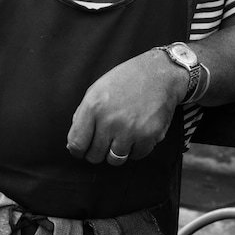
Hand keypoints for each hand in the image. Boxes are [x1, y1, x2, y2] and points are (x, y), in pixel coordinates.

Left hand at [66, 50, 185, 164]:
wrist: (160, 74)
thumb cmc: (126, 80)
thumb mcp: (96, 89)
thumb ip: (82, 115)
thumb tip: (74, 142)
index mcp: (93, 107)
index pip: (77, 144)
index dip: (78, 151)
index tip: (82, 150)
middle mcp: (110, 120)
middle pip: (94, 156)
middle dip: (97, 152)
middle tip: (104, 142)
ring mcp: (130, 130)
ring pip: (115, 160)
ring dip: (116, 153)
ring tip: (120, 137)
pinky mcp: (149, 136)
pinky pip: (136, 156)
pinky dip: (135, 149)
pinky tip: (136, 134)